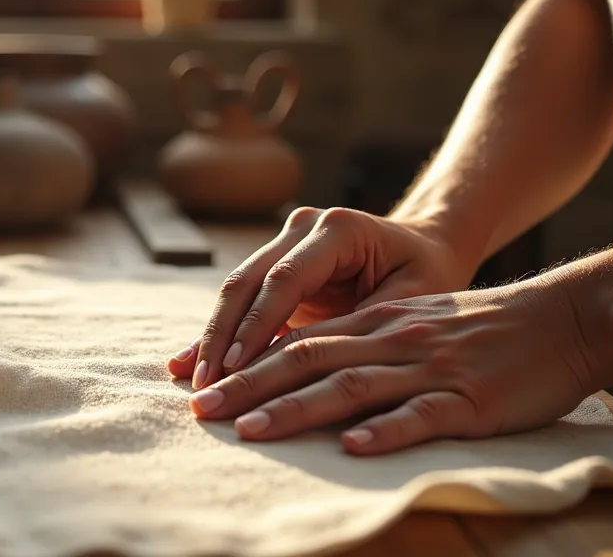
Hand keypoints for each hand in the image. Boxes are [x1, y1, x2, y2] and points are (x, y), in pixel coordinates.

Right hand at [169, 206, 476, 389]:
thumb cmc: (428, 275)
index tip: (237, 369)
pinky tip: (185, 361)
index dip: (257, 326)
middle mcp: (302, 227)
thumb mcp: (413, 301)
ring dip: (213, 337)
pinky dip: (218, 334)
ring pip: (235, 291)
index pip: (285, 280)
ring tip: (194, 381)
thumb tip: (314, 371)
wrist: (425, 246)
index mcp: (338, 229)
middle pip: (248, 282)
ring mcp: (282, 242)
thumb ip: (360, 328)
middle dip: (223, 336)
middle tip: (206, 384)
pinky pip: (240, 302)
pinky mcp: (273, 265)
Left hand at [184, 279, 601, 454]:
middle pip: (307, 358)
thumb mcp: (410, 322)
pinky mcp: (471, 399)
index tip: (199, 386)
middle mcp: (393, 339)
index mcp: (375, 322)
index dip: (245, 362)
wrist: (564, 318)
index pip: (297, 339)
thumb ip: (356, 340)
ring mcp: (430, 368)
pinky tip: (353, 446)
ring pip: (351, 385)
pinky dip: (385, 430)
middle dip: (248, 384)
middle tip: (203, 411)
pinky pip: (423, 414)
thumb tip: (294, 364)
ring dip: (296, 408)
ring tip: (252, 430)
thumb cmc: (480, 328)